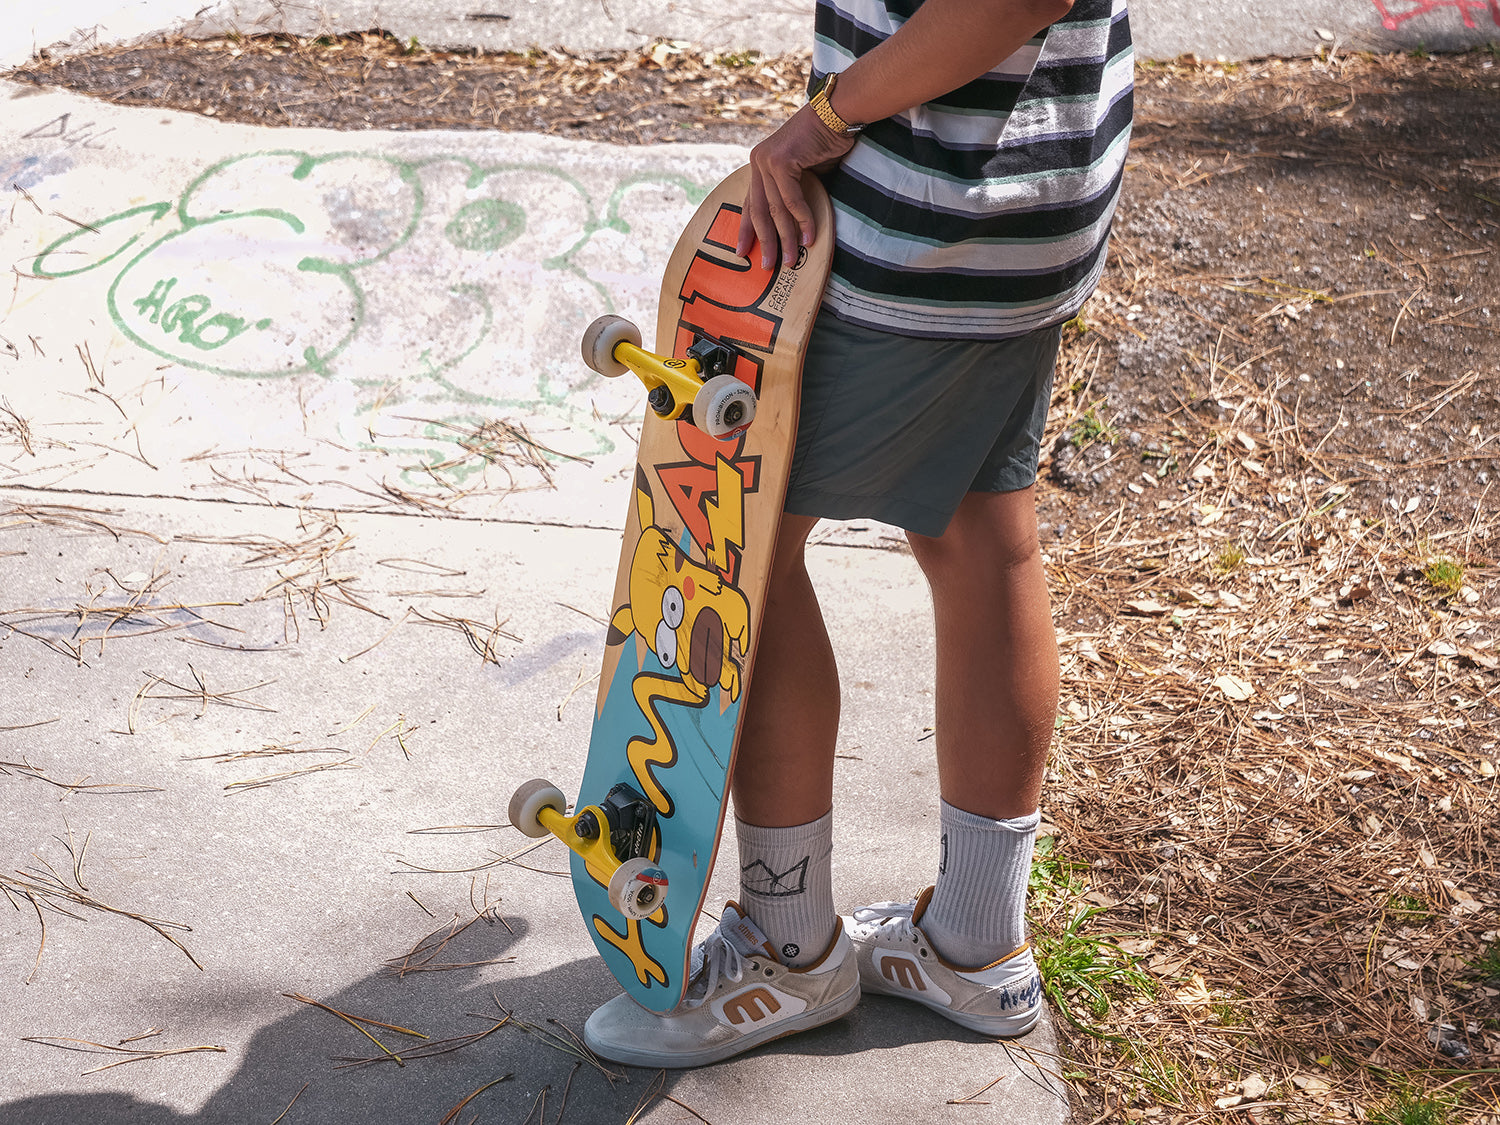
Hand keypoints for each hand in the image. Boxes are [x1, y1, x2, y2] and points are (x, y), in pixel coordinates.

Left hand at [736, 104, 854, 269]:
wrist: (838, 114)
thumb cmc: (826, 142)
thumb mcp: (804, 172)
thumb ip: (793, 193)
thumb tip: (792, 226)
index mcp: (759, 164)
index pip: (749, 203)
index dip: (746, 230)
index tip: (742, 252)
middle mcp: (758, 161)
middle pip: (759, 210)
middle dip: (765, 242)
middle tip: (769, 267)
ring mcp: (766, 160)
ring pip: (775, 209)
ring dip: (786, 238)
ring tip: (793, 261)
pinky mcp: (780, 161)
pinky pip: (792, 200)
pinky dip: (803, 220)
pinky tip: (810, 238)